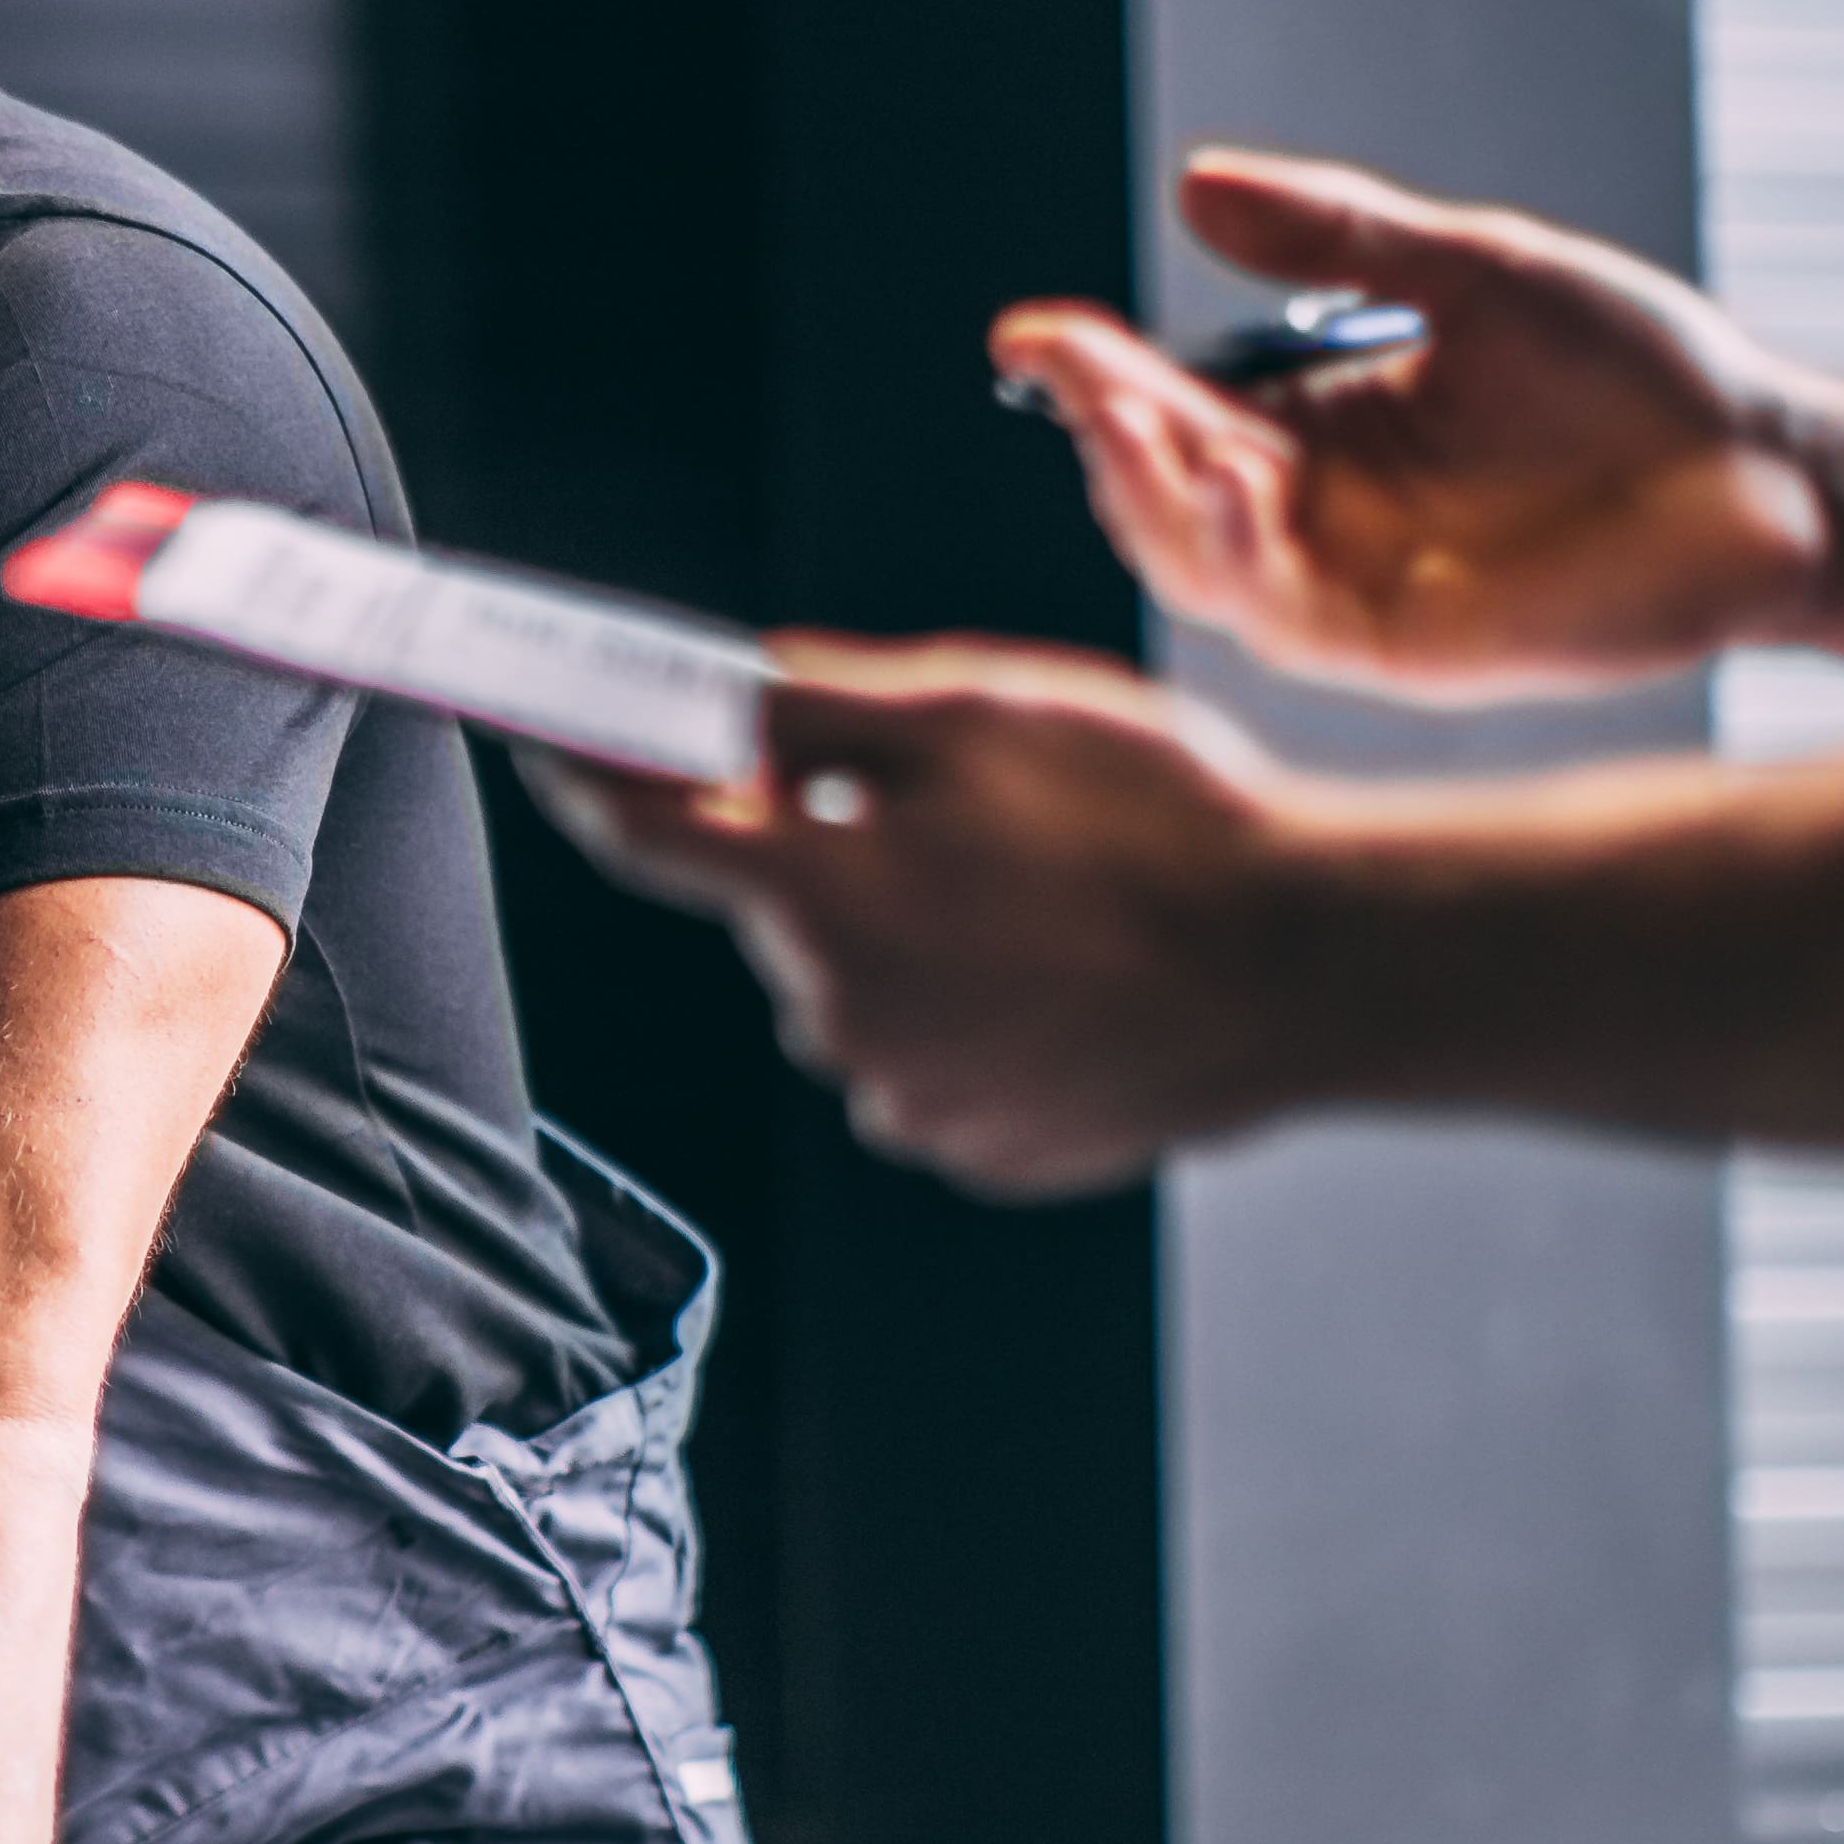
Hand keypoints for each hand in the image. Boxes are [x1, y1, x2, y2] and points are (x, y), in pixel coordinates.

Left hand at [545, 642, 1322, 1198]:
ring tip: (1050, 896)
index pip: (641, 832)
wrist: (1306, 963)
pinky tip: (1067, 971)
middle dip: (836, 851)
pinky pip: (929, 1060)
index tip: (537, 736)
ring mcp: (905, 1096)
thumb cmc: (1158, 822)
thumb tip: (702, 697)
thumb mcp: (978, 710)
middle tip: (970, 810)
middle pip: (779, 909)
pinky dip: (972, 1012)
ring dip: (914, 935)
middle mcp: (838, 1015)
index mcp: (822, 893)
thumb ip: (811, 709)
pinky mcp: (972, 1146)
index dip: (580, 772)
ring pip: (858, 988)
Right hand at [1003, 149, 1830, 698]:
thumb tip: (1197, 184)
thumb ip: (1340, 237)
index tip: (1029, 331)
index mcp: (1321, 426)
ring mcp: (1356, 587)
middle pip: (1158, 491)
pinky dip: (1237, 559)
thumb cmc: (1645, 376)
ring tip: (1150, 429)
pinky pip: (1280, 619)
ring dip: (1152, 499)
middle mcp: (1320, 513)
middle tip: (1087, 376)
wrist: (1775, 472)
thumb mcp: (1479, 270)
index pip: (1172, 402)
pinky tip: (1233, 487)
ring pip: (1195, 566)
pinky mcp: (1403, 649)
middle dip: (1106, 432)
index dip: (1093, 371)